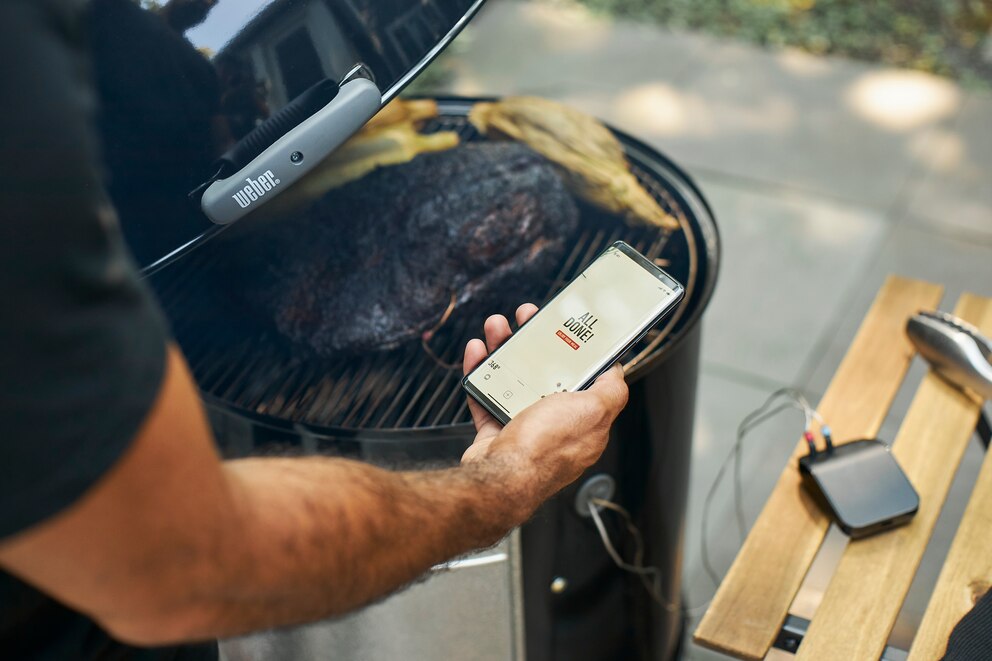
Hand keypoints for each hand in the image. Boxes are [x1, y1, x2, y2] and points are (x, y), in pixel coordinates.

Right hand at [461, 304, 628, 521]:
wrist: (500, 479)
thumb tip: (619, 373)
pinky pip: (487, 397)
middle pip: (546, 375)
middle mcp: (555, 427)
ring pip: (514, 381)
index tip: (566, 330)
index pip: (585, 381)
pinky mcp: (496, 435)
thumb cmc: (545, 449)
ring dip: (505, 351)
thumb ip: (611, 391)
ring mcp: (524, 431)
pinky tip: (478, 355)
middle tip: (527, 321)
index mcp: (584, 422)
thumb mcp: (593, 411)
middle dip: (536, 344)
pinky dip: (481, 374)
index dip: (576, 352)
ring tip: (497, 329)